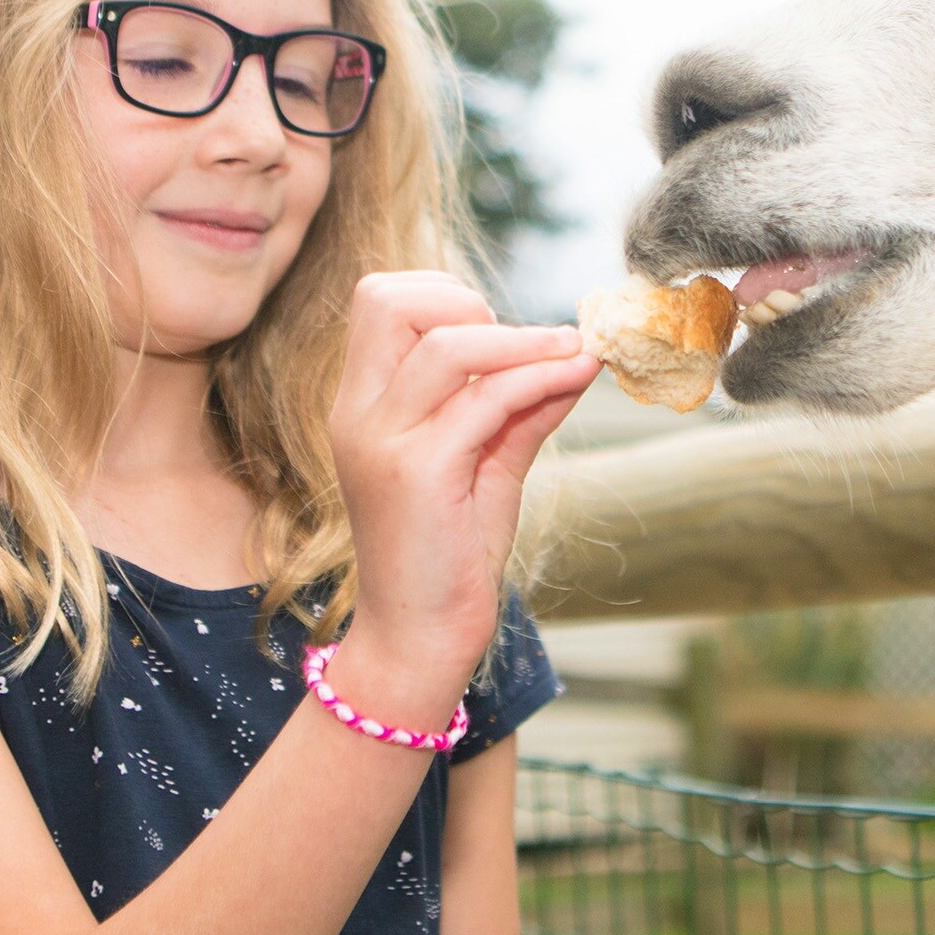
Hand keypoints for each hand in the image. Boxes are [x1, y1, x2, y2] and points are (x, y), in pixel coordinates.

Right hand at [327, 273, 595, 681]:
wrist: (421, 639)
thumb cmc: (449, 555)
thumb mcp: (489, 463)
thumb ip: (522, 406)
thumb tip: (576, 352)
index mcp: (363, 403)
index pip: (380, 298)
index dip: (446, 294)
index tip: (502, 332)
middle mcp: (359, 413)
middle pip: (388, 298)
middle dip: (467, 301)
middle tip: (524, 343)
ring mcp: (383, 442)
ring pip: (449, 344)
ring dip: (524, 339)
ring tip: (573, 352)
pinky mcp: (418, 474)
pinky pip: (485, 400)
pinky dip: (540, 378)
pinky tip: (576, 378)